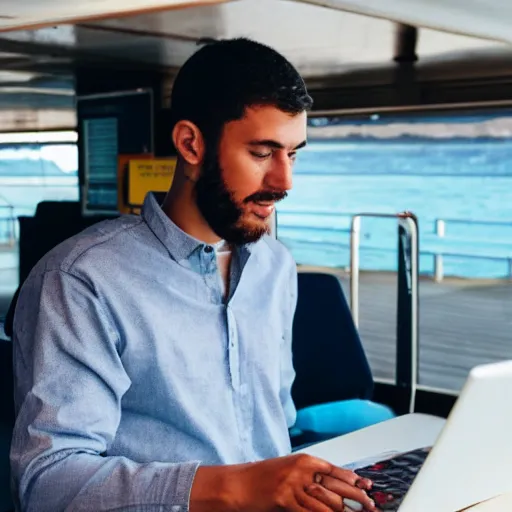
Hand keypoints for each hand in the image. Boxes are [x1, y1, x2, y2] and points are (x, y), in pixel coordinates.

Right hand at [190, 453, 377, 511]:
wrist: (238, 484)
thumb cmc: (262, 477)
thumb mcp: (289, 470)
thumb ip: (310, 475)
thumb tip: (333, 486)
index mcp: (303, 460)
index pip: (335, 470)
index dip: (353, 480)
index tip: (367, 488)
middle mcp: (300, 470)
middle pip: (335, 486)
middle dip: (355, 498)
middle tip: (370, 506)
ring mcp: (293, 486)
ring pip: (326, 501)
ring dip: (344, 510)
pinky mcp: (285, 501)